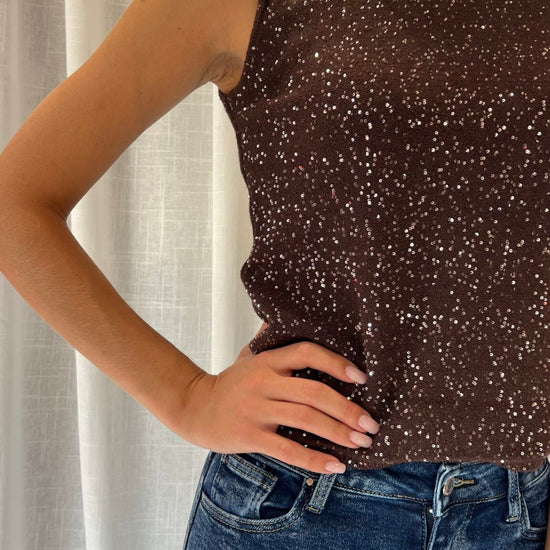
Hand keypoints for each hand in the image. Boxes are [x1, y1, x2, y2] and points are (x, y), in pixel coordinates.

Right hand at [176, 322, 380, 473]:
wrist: (195, 408)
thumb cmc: (231, 382)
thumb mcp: (249, 356)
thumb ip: (270, 338)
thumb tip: (283, 313)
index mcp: (268, 361)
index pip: (307, 352)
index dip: (336, 363)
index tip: (361, 378)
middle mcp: (263, 382)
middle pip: (313, 392)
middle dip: (348, 409)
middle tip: (371, 425)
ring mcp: (255, 409)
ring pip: (305, 420)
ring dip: (339, 433)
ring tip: (362, 443)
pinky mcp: (249, 435)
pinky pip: (287, 449)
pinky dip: (314, 459)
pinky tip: (336, 466)